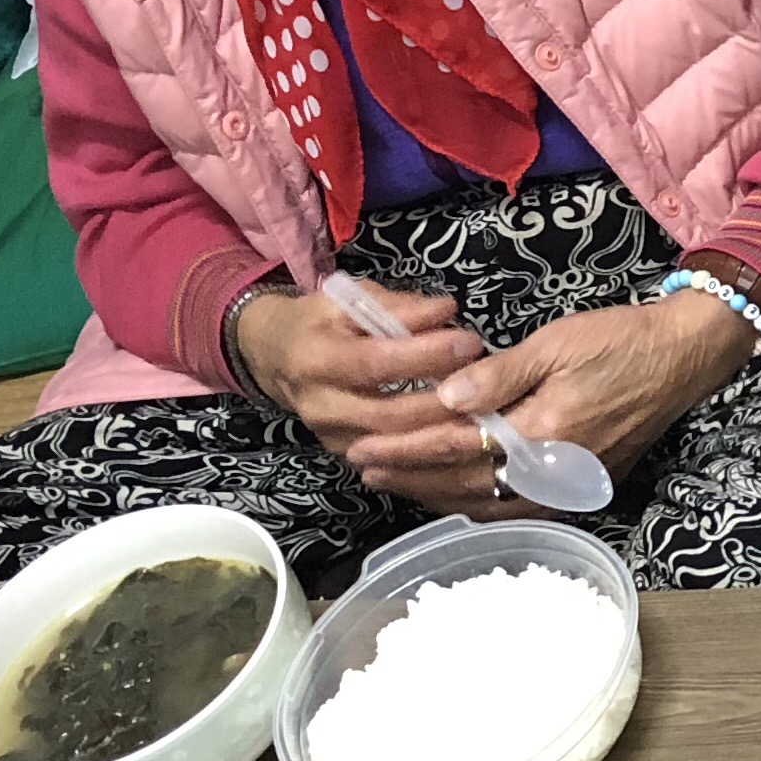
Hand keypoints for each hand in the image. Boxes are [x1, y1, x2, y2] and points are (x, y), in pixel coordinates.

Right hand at [231, 279, 489, 480]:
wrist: (274, 355)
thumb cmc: (320, 320)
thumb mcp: (350, 298)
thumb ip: (397, 306)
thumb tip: (447, 311)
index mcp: (316, 358)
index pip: (376, 363)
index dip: (425, 356)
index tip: (468, 343)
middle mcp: (320, 405)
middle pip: (390, 415)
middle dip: (443, 401)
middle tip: (486, 382)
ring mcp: (331, 436)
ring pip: (394, 446)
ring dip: (442, 432)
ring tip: (484, 410)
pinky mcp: (344, 454)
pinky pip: (392, 462)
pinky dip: (429, 452)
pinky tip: (463, 437)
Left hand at [385, 288, 759, 513]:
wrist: (682, 359)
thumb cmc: (621, 341)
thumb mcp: (556, 344)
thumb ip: (499, 376)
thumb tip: (445, 396)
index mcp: (544, 432)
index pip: (458, 448)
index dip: (407, 450)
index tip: (366, 448)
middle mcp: (555, 470)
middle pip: (466, 484)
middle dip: (411, 478)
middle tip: (366, 470)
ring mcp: (570, 484)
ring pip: (489, 503)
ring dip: (439, 494)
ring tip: (399, 483)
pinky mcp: (582, 487)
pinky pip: (519, 507)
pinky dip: (479, 504)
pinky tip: (457, 495)